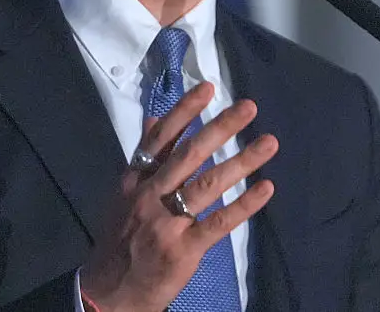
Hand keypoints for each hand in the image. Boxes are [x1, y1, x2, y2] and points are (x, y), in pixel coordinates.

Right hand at [80, 82, 278, 311]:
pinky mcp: (185, 249)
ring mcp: (168, 223)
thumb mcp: (124, 193)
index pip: (161, 137)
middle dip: (221, 128)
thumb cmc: (121, 238)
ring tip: (269, 143)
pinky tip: (266, 189)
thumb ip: (145, 156)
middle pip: (190, 154)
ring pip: (209, 184)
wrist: (110, 291)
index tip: (209, 88)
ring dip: (242, 161)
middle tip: (249, 107)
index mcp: (135, 179)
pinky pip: (219, 222)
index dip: (185, 111)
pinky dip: (244, 205)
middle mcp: (150, 195)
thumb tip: (153, 118)